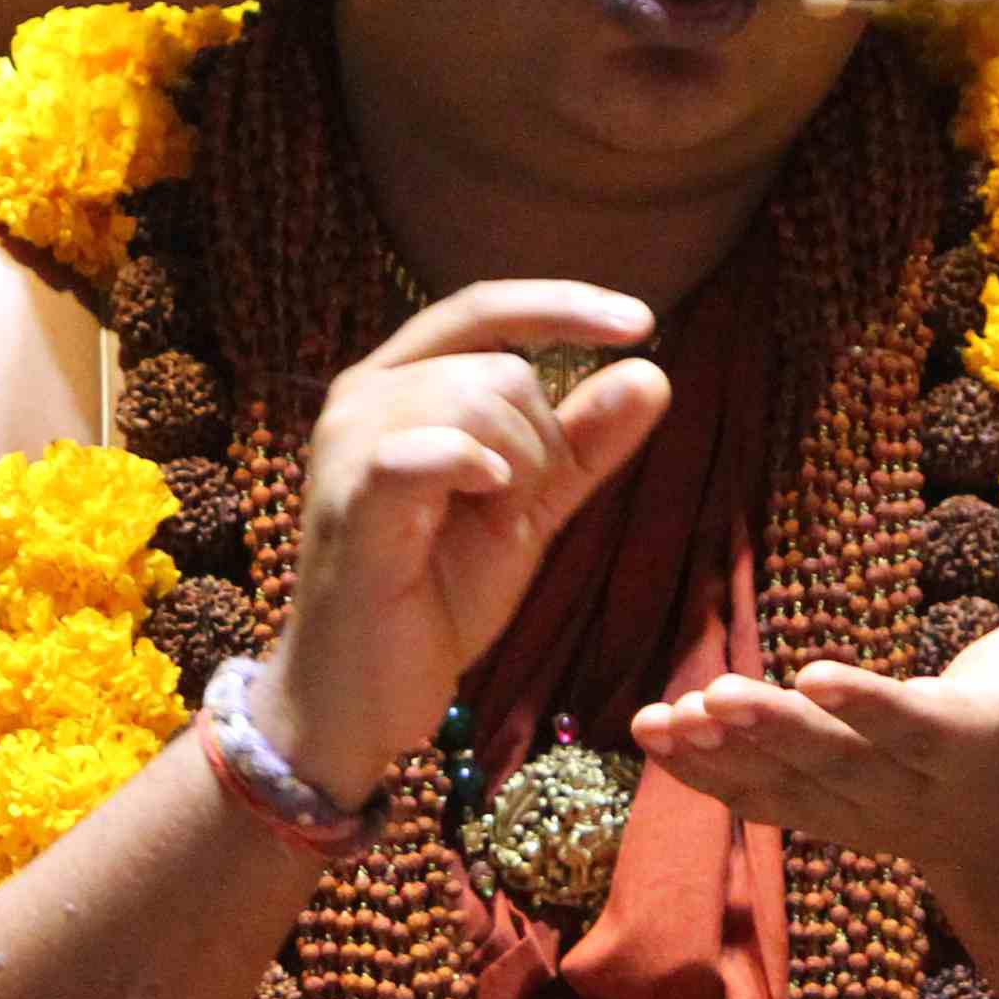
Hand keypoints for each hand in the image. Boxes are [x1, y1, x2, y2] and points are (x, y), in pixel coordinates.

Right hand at [269, 280, 673, 801]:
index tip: (641, 321)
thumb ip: (582, 444)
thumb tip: (651, 371)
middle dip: (542, 442)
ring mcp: (347, 443)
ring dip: (517, 470)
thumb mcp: (527, 511)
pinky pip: (431, 446)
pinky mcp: (349, 498)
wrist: (362, 695)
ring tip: (485, 527)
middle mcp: (362, 395)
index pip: (485, 308)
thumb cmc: (433, 596)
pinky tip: (484, 500)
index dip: (563, 304)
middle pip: (499, 366)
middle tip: (512, 513)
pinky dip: (476, 467)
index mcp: (399, 383)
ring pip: (477, 399)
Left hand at [630, 560, 998, 905]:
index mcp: (978, 748)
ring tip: (661, 721)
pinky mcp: (824, 816)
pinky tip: (652, 737)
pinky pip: (760, 801)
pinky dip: (704, 774)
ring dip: (721, 755)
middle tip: (713, 696)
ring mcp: (862, 813)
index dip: (869, 707)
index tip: (815, 675)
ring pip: (787, 788)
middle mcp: (913, 791)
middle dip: (774, 731)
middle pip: (837, 763)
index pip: (918, 730)